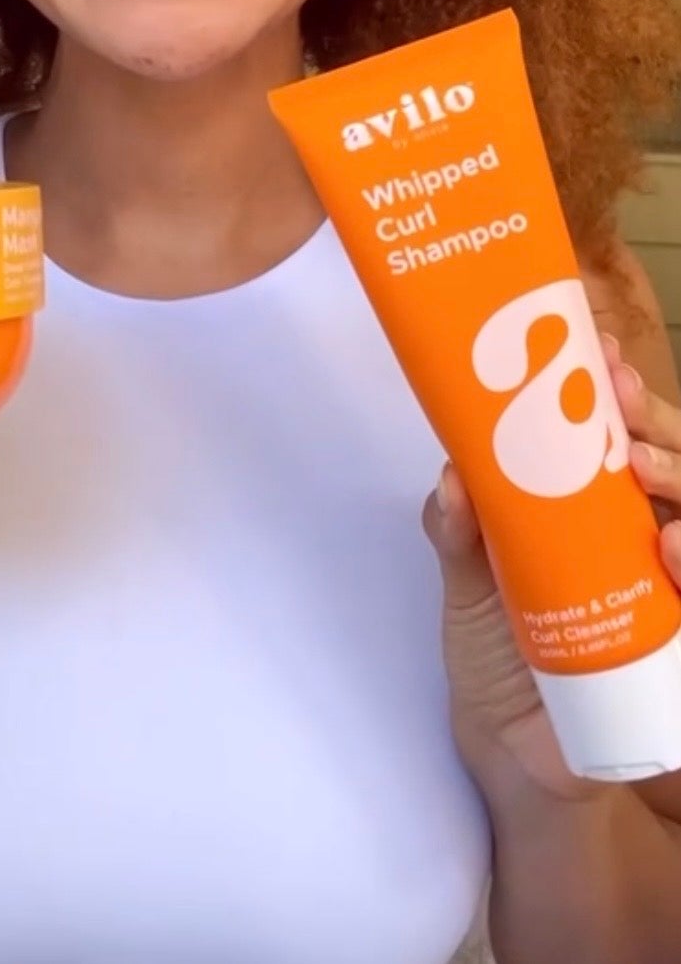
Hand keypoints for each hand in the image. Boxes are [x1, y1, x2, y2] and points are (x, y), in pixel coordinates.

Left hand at [423, 334, 680, 806]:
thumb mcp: (468, 580)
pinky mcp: (679, 638)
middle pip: (674, 463)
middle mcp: (640, 534)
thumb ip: (457, 530)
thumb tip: (452, 477)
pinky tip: (674, 549)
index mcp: (592, 504)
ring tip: (648, 482)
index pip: (624, 431)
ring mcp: (667, 585)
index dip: (622, 389)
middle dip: (660, 428)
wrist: (514, 754)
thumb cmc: (495, 650)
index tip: (607, 355)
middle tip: (626, 409)